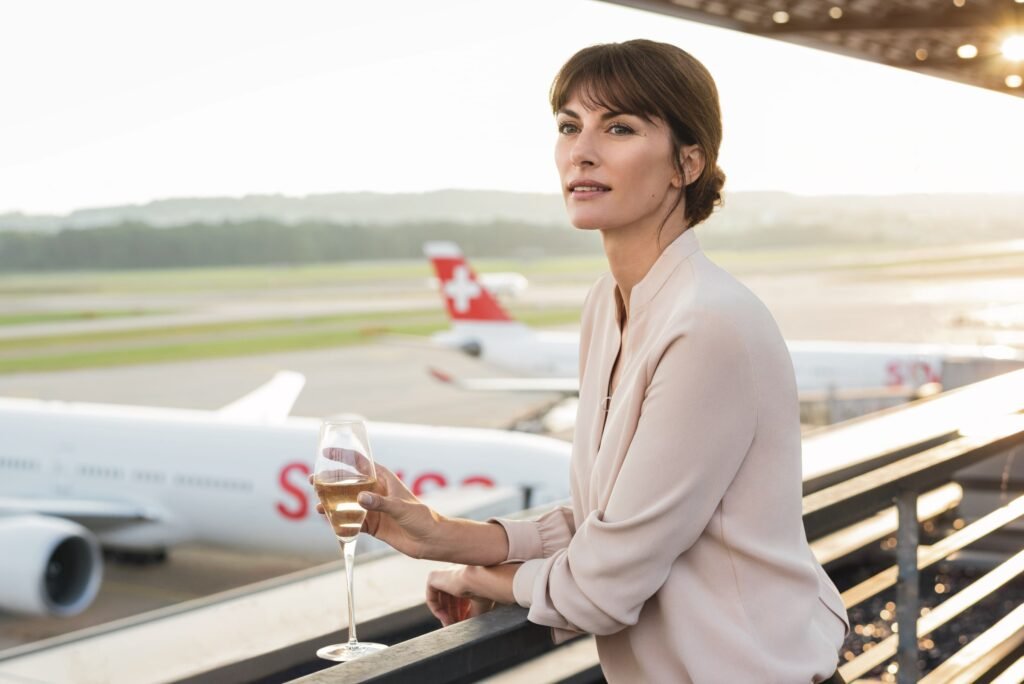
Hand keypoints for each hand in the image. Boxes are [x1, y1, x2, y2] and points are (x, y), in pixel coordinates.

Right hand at [311, 463, 439, 559]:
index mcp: (384, 480)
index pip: (361, 463)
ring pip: (347, 503)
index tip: (327, 452)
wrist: (431, 541)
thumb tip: (360, 498)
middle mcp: (376, 492)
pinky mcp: (372, 525)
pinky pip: (352, 523)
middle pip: (349, 483)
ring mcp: (373, 509)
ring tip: (318, 507)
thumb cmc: (422, 518)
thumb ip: (380, 502)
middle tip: (314, 481)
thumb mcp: (401, 507)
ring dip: (332, 504)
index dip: (344, 456)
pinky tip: (331, 525)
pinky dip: (341, 524)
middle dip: (331, 482)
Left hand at [425, 564, 517, 625]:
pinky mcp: (433, 577)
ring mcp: (443, 574)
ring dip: (446, 615)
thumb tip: (467, 629)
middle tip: (457, 626)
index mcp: (467, 576)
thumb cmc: (485, 590)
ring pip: (441, 600)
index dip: (462, 612)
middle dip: (454, 615)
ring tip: (452, 626)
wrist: (480, 579)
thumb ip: (472, 615)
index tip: (465, 623)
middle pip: (451, 600)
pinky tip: (446, 619)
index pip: (461, 597)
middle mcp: (455, 573)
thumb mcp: (480, 606)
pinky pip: (431, 597)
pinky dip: (437, 610)